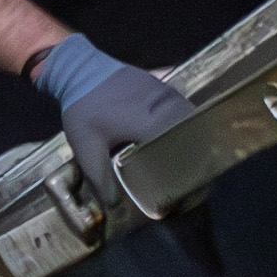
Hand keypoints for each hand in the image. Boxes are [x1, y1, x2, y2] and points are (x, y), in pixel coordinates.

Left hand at [30, 36, 190, 213]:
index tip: (186, 189)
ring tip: (190, 163)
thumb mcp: (86, 147)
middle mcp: (165, 106)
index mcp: (149, 123)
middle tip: (191, 180)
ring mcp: (168, 93)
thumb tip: (113, 207)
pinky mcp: (166, 87)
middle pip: (192, 136)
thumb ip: (101, 178)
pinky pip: (185, 109)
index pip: (181, 151)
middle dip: (195, 158)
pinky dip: (187, 125)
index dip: (185, 172)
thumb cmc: (83, 107)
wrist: (81, 68)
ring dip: (194, 140)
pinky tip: (182, 139)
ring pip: (192, 121)